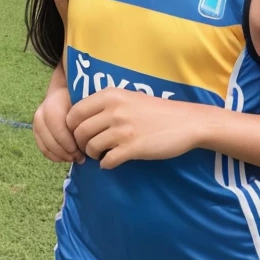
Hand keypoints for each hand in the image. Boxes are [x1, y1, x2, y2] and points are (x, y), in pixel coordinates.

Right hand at [33, 86, 84, 163]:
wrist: (65, 91)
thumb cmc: (80, 97)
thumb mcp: (86, 102)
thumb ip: (87, 115)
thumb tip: (92, 134)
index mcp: (53, 104)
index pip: (58, 128)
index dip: (68, 142)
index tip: (82, 150)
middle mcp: (41, 113)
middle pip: (51, 140)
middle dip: (66, 152)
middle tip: (80, 158)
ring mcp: (37, 122)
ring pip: (45, 146)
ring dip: (60, 156)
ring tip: (74, 159)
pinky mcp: (36, 131)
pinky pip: (42, 148)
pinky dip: (54, 156)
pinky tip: (66, 158)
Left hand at [67, 88, 200, 168]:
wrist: (186, 122)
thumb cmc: (157, 111)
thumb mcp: (129, 98)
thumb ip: (106, 105)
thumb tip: (80, 121)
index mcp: (110, 95)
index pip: (74, 113)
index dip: (72, 128)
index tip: (81, 135)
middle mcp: (114, 110)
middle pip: (78, 132)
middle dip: (81, 144)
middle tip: (91, 148)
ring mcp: (123, 129)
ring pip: (90, 147)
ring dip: (94, 155)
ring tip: (104, 154)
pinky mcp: (132, 147)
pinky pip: (107, 161)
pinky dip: (107, 164)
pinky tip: (114, 161)